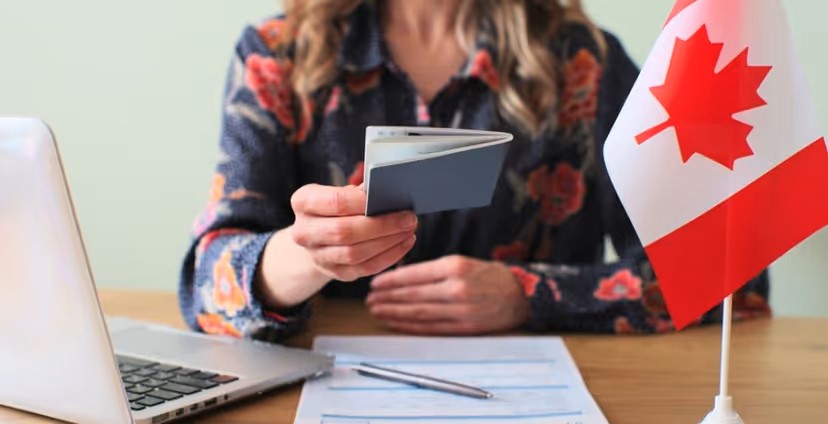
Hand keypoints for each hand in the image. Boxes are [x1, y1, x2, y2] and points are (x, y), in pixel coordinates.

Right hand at [289, 184, 417, 281]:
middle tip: (408, 218)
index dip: (364, 202)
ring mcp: (317, 256)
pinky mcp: (334, 273)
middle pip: (345, 232)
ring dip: (388, 242)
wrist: (317, 236)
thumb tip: (392, 192)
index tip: (389, 198)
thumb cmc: (334, 208)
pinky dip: (388, 256)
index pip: (335, 202)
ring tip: (408, 230)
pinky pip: (365, 268)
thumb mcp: (338, 192)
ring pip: (355, 254)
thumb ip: (359, 192)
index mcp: (303, 202)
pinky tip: (403, 243)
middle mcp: (304, 232)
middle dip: (382, 225)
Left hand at [366, 255, 530, 334]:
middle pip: (413, 295)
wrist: (519, 294)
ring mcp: (461, 310)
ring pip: (419, 313)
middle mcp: (457, 288)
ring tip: (377, 311)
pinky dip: (411, 326)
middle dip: (387, 298)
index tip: (375, 283)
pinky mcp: (464, 327)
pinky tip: (397, 323)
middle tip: (369, 300)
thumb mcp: (462, 262)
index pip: (414, 274)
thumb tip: (401, 278)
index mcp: (455, 266)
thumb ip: (434, 270)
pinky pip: (431, 328)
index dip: (391, 280)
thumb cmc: (487, 276)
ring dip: (394, 313)